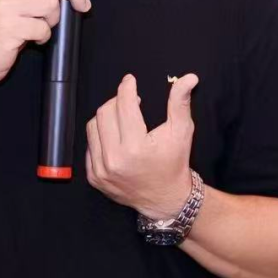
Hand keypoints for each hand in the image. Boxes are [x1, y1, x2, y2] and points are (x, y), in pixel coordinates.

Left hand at [85, 72, 199, 219]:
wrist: (166, 198)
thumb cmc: (174, 164)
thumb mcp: (181, 131)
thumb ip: (180, 102)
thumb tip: (188, 78)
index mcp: (136, 147)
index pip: (123, 105)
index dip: (127, 88)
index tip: (130, 81)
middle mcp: (116, 160)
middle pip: (104, 113)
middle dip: (117, 102)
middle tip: (129, 102)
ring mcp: (102, 170)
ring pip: (93, 127)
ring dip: (106, 117)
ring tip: (122, 119)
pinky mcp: (94, 177)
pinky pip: (90, 146)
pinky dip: (100, 137)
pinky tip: (115, 137)